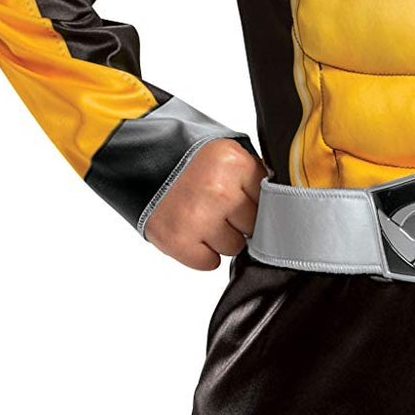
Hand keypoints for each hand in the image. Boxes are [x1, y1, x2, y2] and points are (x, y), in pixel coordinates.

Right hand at [143, 139, 263, 269]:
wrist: (134, 157)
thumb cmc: (184, 156)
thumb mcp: (224, 152)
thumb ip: (251, 176)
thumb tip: (281, 206)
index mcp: (235, 163)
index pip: (269, 201)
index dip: (254, 201)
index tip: (240, 196)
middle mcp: (219, 191)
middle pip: (253, 227)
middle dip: (238, 220)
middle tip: (216, 206)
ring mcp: (198, 218)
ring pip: (233, 247)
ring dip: (220, 237)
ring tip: (200, 215)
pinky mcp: (176, 240)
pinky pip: (208, 262)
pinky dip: (201, 253)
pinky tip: (190, 232)